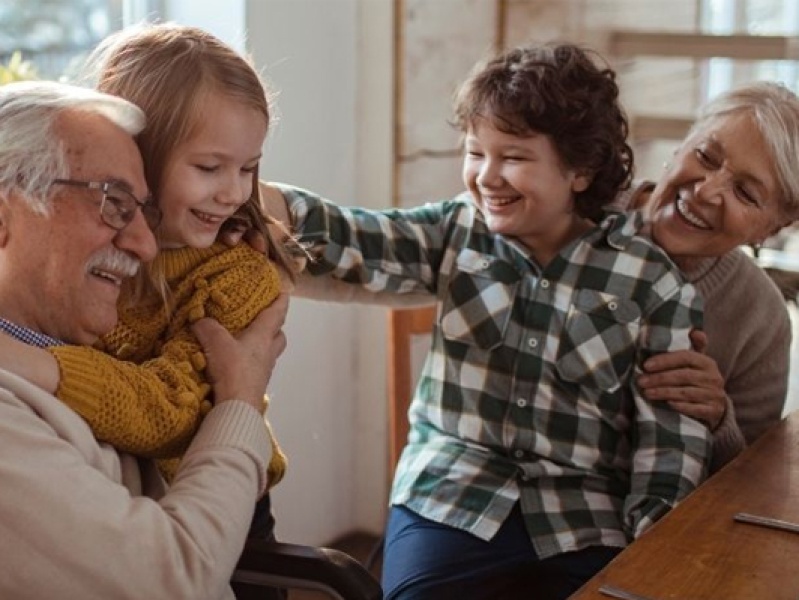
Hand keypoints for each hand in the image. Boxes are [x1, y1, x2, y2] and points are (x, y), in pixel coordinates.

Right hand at [192, 294, 288, 410]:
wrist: (237, 407)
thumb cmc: (233, 370)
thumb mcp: (216, 343)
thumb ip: (207, 328)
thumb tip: (199, 319)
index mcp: (263, 337)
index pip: (277, 314)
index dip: (281, 302)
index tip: (285, 292)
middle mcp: (268, 353)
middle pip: (279, 337)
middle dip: (275, 328)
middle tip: (264, 321)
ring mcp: (264, 371)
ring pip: (269, 354)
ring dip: (261, 347)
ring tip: (246, 342)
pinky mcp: (255, 386)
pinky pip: (256, 369)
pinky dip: (248, 363)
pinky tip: (235, 364)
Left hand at [637, 329, 726, 429]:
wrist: (715, 406)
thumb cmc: (699, 380)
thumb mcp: (697, 363)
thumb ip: (694, 347)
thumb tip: (694, 330)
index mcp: (707, 362)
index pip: (686, 357)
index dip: (665, 360)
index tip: (646, 365)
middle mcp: (714, 378)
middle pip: (683, 376)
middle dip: (659, 378)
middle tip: (641, 381)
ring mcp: (714, 395)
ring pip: (686, 393)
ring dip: (663, 392)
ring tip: (647, 392)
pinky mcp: (713, 411)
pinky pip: (694, 408)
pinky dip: (680, 406)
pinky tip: (667, 404)